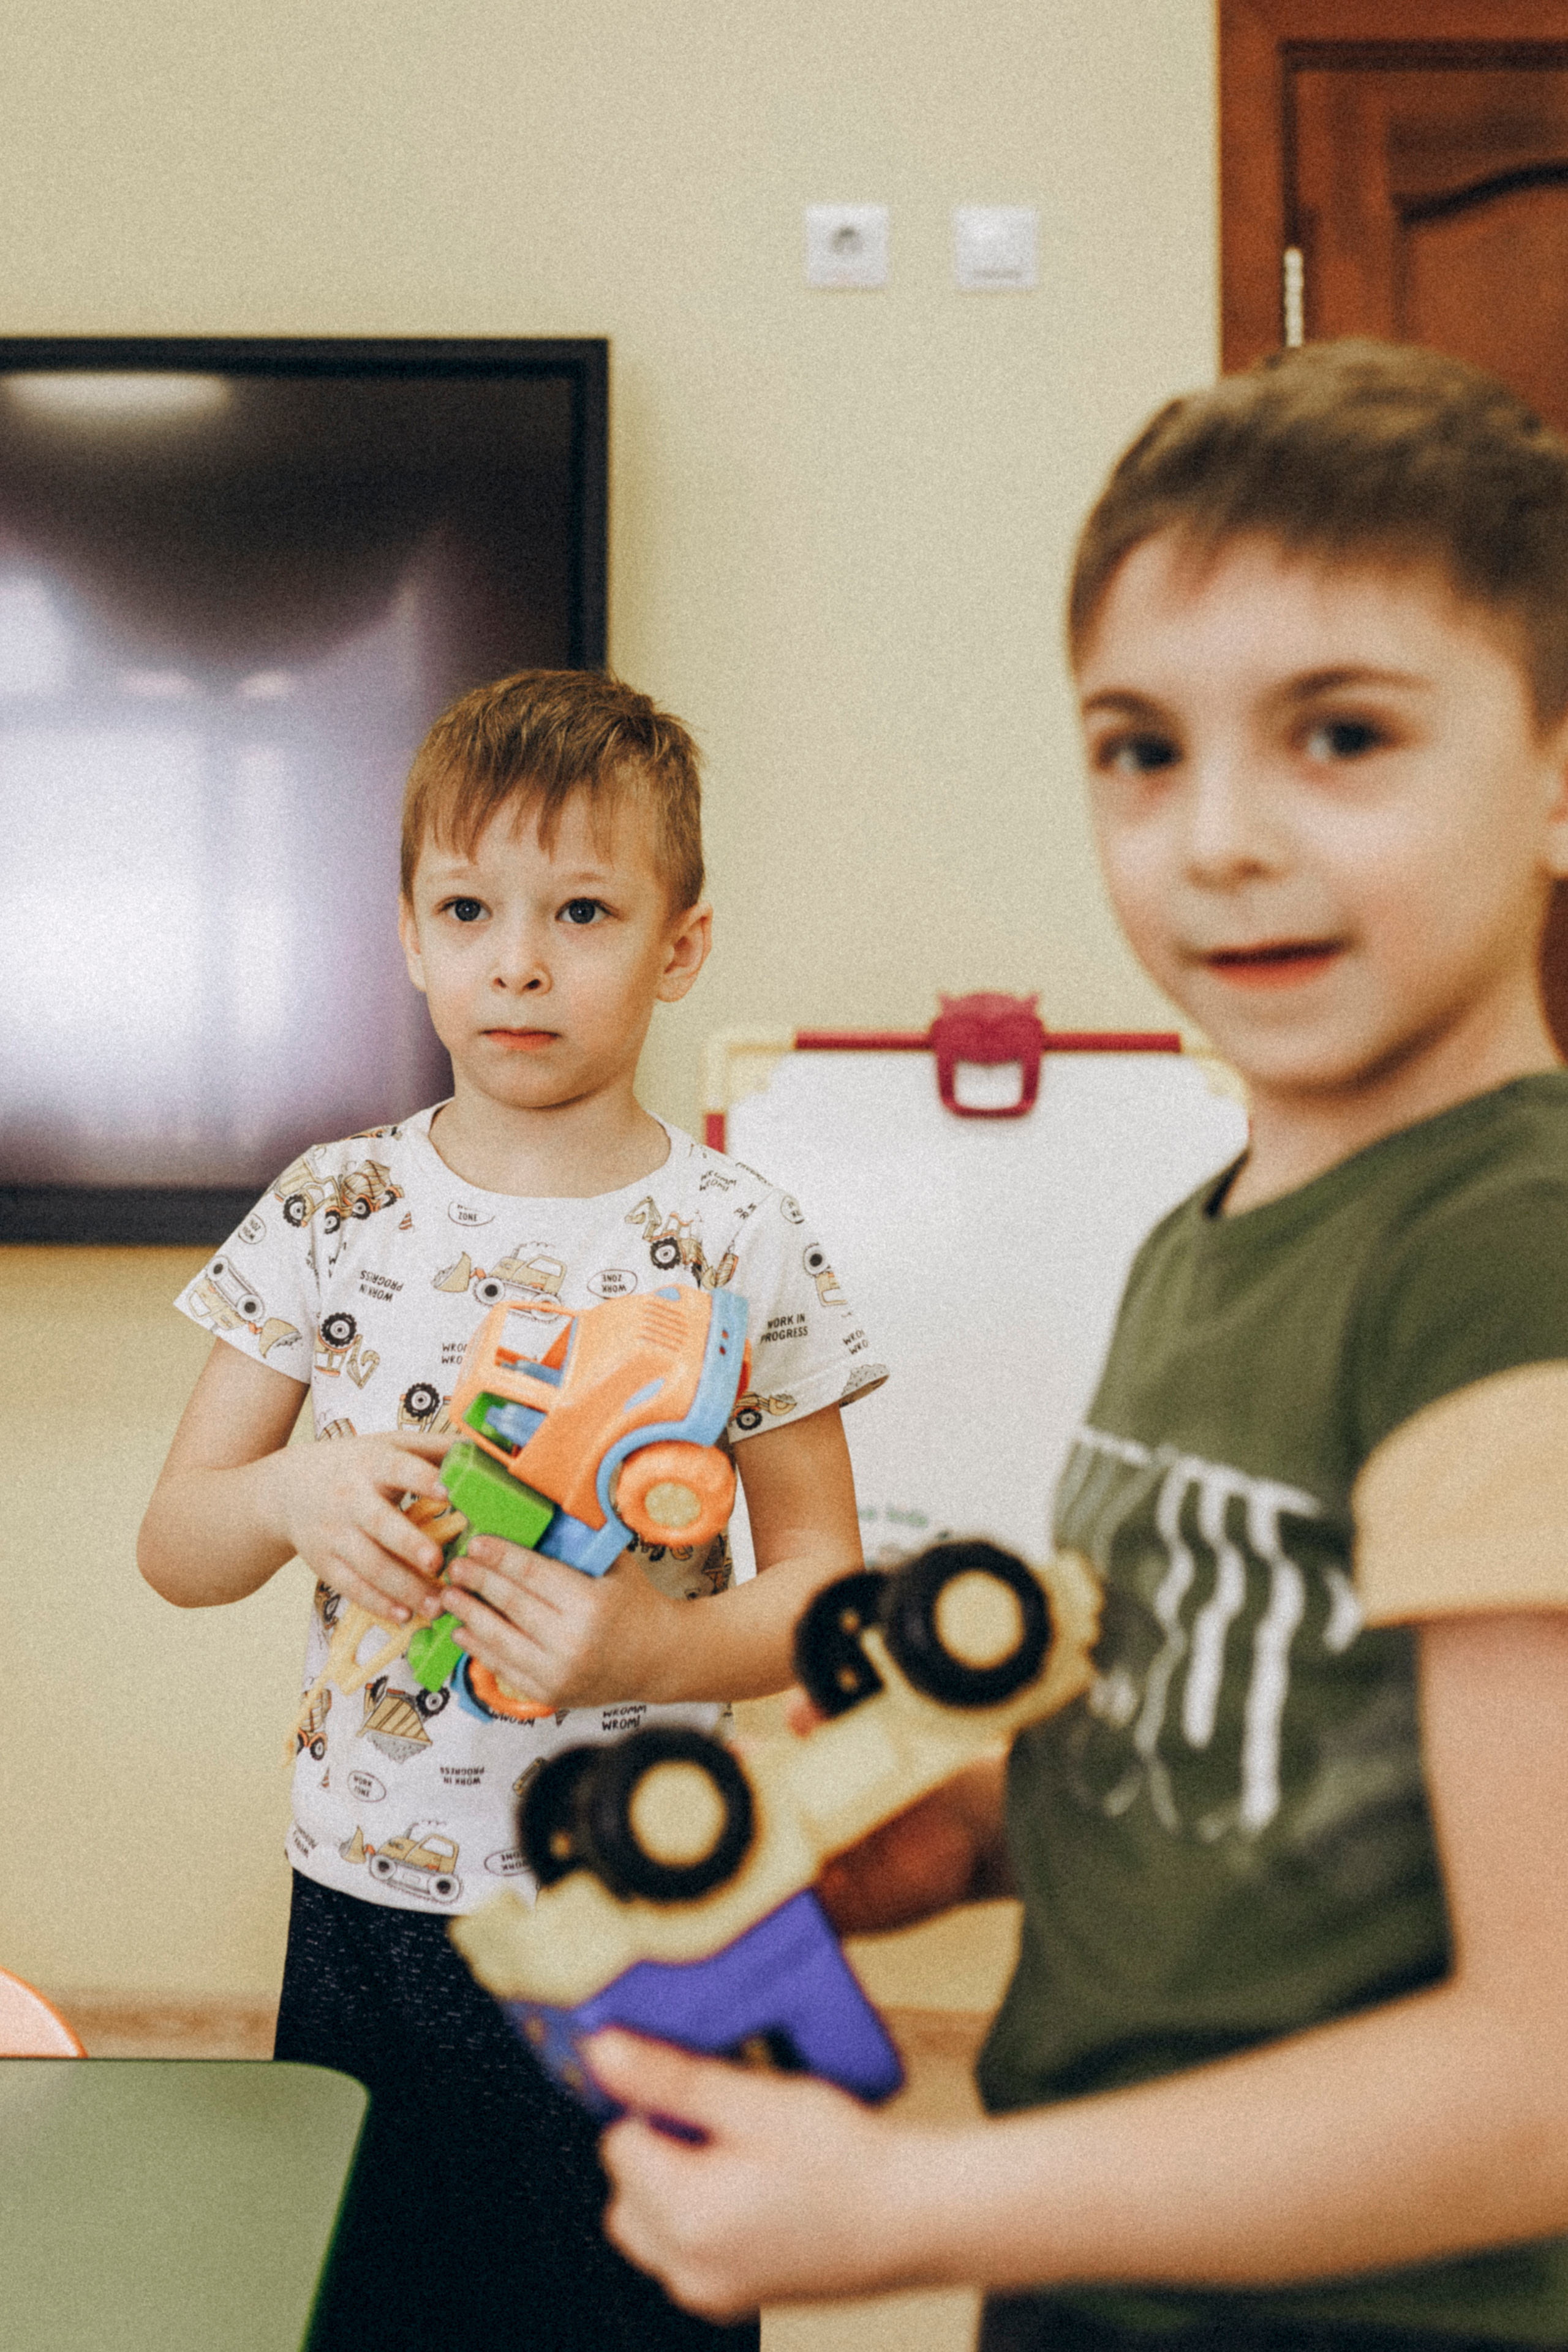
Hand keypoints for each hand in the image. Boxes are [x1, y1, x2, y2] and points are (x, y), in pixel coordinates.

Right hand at [262, 1430, 451, 1623]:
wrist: (287, 1488)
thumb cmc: (355, 1465)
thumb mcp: (388, 1445)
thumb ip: (434, 1448)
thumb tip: (485, 1449)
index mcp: (374, 1464)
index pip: (400, 1470)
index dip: (423, 1480)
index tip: (450, 1493)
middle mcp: (351, 1498)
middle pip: (381, 1524)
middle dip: (409, 1545)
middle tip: (439, 1563)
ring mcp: (334, 1533)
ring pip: (369, 1564)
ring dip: (404, 1588)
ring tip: (437, 1605)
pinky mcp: (323, 1561)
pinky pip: (351, 1586)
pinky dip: (378, 1603)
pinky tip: (404, 1615)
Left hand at [443, 1535, 681, 1707]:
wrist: (658, 1659)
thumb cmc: (635, 1603)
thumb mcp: (615, 1565)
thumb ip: (579, 1542)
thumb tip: (536, 1511)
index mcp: (590, 1603)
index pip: (532, 1574)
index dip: (499, 1557)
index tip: (476, 1542)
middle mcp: (572, 1641)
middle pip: (511, 1604)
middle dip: (478, 1581)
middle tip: (455, 1565)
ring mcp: (558, 1672)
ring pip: (500, 1639)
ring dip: (468, 1615)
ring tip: (447, 1595)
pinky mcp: (549, 1694)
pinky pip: (504, 1668)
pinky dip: (478, 1649)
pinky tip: (462, 1631)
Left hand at [591, 2031, 937, 2316]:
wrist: (912, 2218)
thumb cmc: (847, 2160)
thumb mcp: (757, 2101)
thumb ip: (671, 2078)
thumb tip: (600, 2054)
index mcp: (684, 2217)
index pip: (619, 2140)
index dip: (660, 2104)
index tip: (708, 2092)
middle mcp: (685, 2267)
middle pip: (626, 2186)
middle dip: (664, 2144)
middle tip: (731, 2124)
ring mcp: (707, 2290)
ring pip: (648, 2219)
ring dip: (677, 2179)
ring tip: (744, 2155)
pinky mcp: (730, 2297)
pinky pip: (683, 2248)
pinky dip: (701, 2213)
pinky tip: (754, 2189)